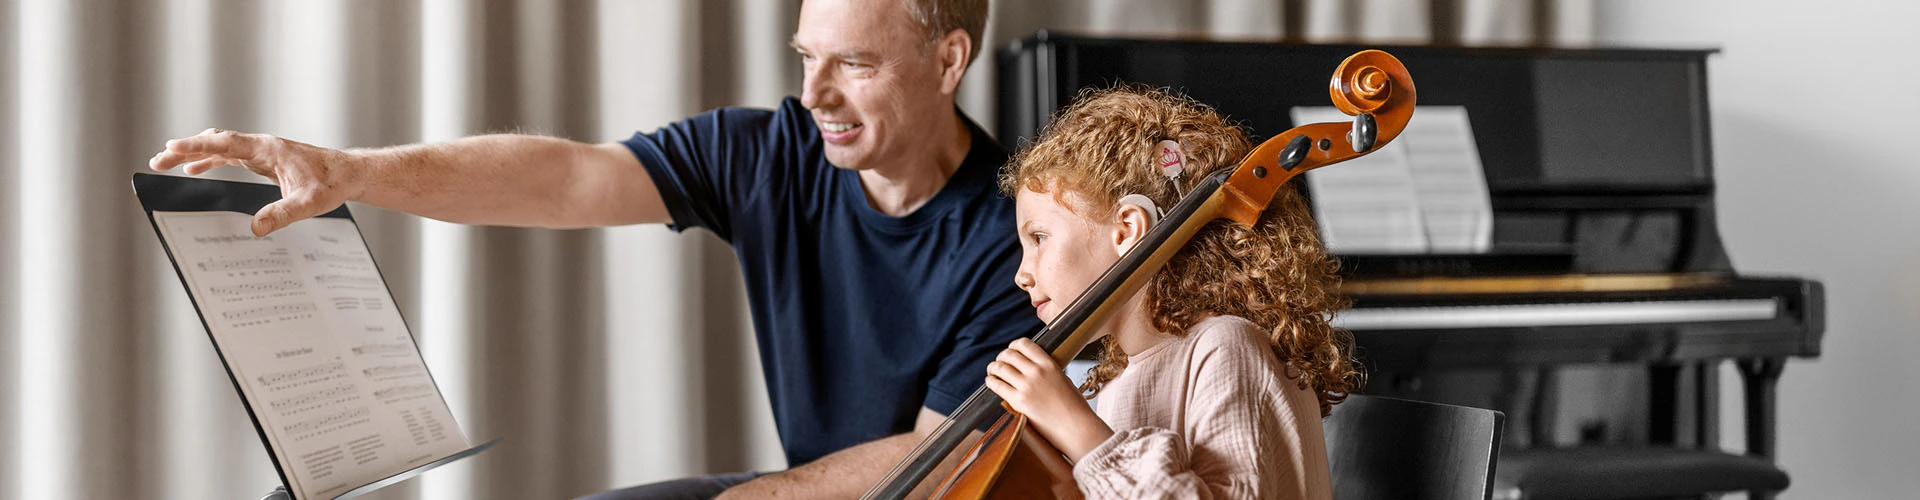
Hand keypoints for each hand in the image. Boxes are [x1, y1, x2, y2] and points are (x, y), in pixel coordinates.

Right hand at [150, 128, 362, 235]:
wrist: (349, 173)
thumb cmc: (332, 183)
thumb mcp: (309, 202)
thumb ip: (283, 214)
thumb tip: (255, 229)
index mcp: (269, 149)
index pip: (225, 143)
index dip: (197, 145)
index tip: (171, 147)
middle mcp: (262, 146)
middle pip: (216, 142)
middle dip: (186, 149)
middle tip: (158, 161)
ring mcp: (262, 151)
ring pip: (220, 147)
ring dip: (194, 153)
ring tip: (166, 163)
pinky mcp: (264, 159)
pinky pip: (230, 155)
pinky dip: (211, 160)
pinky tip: (196, 170)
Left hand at [984, 338, 1110, 459]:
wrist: (1076, 427)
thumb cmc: (1073, 407)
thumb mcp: (1063, 379)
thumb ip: (1047, 371)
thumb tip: (1032, 368)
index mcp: (1049, 364)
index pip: (1024, 344)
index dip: (1014, 346)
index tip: (1012, 350)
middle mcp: (1037, 372)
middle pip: (1009, 355)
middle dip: (1002, 357)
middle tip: (1000, 362)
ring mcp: (1027, 386)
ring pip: (1000, 368)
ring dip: (993, 368)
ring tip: (993, 371)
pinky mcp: (1019, 401)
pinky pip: (997, 385)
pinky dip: (991, 381)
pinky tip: (991, 382)